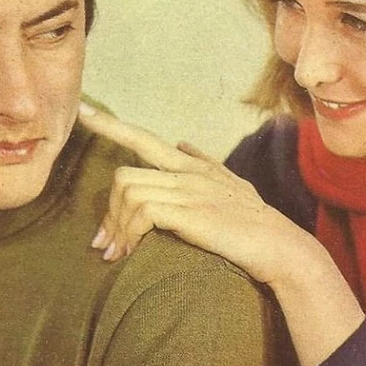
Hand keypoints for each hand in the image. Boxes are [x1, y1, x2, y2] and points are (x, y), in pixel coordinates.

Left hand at [77, 102, 330, 285]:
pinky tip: (130, 253)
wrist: (281, 246)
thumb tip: (182, 143)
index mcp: (193, 165)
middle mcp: (187, 172)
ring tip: (116, 253)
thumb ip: (204, 162)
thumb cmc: (254, 221)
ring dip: (116, 226)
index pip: (145, 138)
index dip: (112, 125)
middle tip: (104, 242)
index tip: (84, 111)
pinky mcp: (190, 213)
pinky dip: (129, 233)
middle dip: (107, 211)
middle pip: (124, 174)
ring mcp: (189, 191)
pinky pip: (142, 212)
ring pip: (128, 192)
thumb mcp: (230, 183)